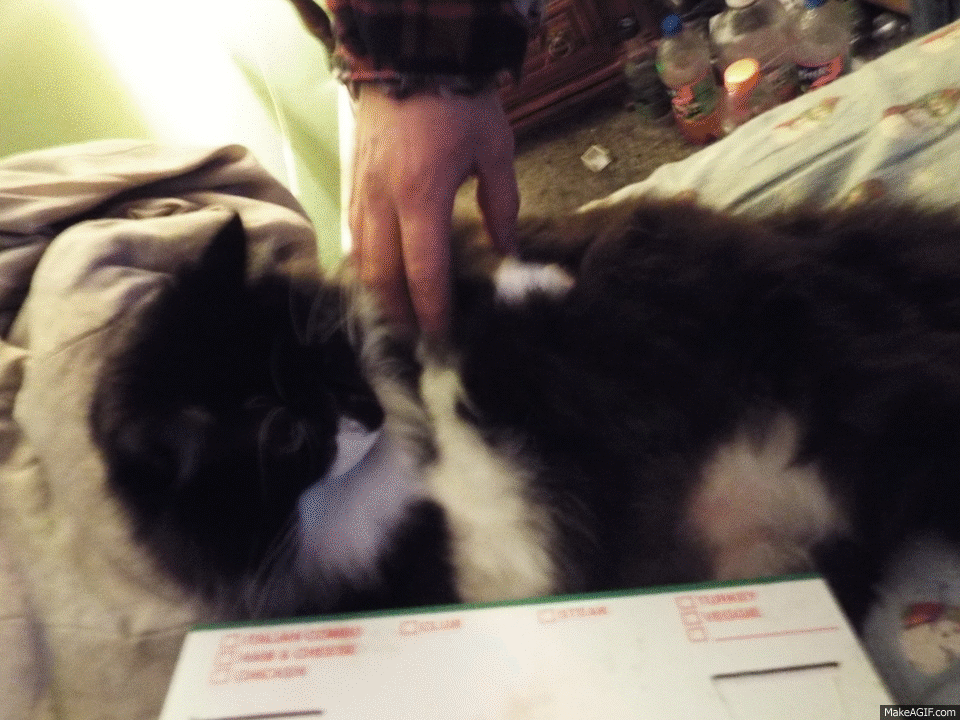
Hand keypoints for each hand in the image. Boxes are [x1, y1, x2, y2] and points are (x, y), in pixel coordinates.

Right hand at [349, 85, 519, 338]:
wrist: (411, 53)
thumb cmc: (459, 102)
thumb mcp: (494, 150)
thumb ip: (502, 206)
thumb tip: (507, 251)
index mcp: (422, 195)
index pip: (423, 270)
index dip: (432, 309)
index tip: (441, 335)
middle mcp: (383, 200)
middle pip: (383, 275)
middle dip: (400, 313)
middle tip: (418, 338)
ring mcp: (360, 191)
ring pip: (361, 259)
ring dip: (378, 294)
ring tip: (398, 317)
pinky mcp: (351, 181)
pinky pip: (351, 235)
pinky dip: (363, 265)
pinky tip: (376, 279)